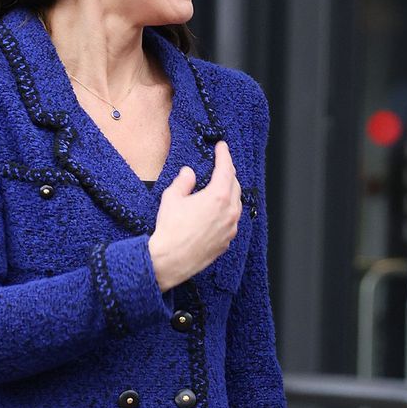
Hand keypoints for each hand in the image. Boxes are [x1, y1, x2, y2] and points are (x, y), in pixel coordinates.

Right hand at [149, 142, 241, 290]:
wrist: (169, 261)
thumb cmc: (170, 231)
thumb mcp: (172, 198)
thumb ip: (183, 181)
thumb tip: (189, 173)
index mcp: (218, 197)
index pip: (226, 169)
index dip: (224, 155)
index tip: (222, 147)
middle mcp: (229, 212)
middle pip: (235, 185)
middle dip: (228, 173)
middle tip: (221, 165)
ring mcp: (230, 228)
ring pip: (237, 204)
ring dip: (230, 192)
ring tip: (221, 186)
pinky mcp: (227, 241)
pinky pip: (232, 221)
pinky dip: (228, 211)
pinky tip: (219, 211)